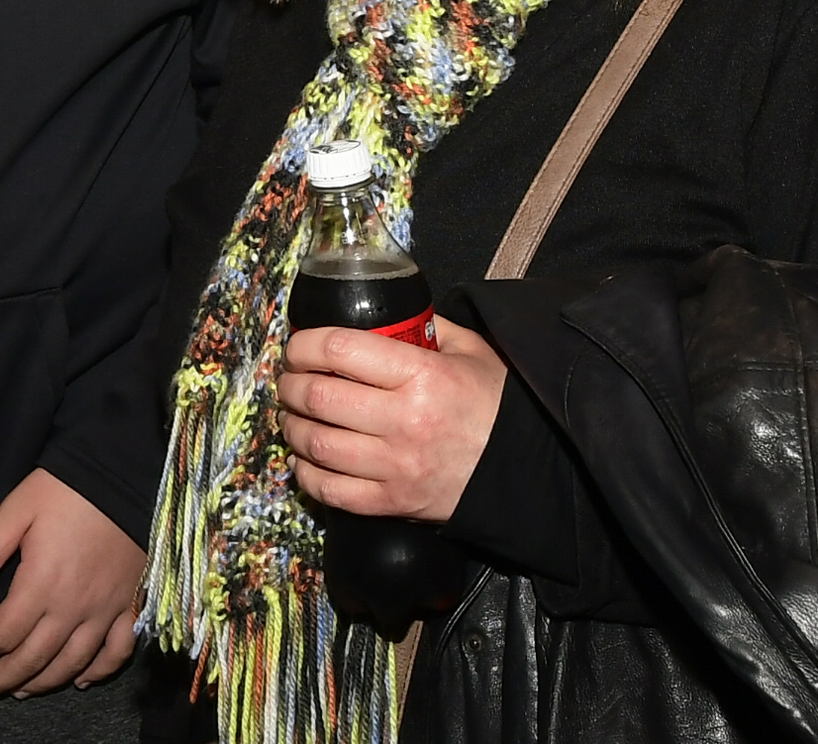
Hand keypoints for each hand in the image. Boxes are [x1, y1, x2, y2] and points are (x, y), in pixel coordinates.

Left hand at [0, 467, 144, 699]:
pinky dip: (98, 672)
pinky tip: (81, 680)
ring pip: (71, 665)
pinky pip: (116, 652)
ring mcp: (105, 610)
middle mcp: (73, 607)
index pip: (2, 635)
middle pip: (32, 660)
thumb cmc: (66, 489)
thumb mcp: (16, 510)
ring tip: (18, 691)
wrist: (123, 472)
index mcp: (41, 584)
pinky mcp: (130, 604)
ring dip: (41, 684)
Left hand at [278, 318, 507, 523]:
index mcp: (422, 375)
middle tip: (288, 380)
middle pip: (320, 395)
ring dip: (292, 426)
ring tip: (292, 415)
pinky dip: (307, 473)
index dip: (304, 344)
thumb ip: (428, 329)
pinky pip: (331, 490)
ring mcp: (396, 466)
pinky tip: (305, 458)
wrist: (529, 471)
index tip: (296, 346)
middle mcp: (404, 420)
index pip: (341, 350)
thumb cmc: (497, 406)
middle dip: (290, 384)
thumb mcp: (472, 351)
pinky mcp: (393, 503)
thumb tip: (386, 314)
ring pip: (317, 443)